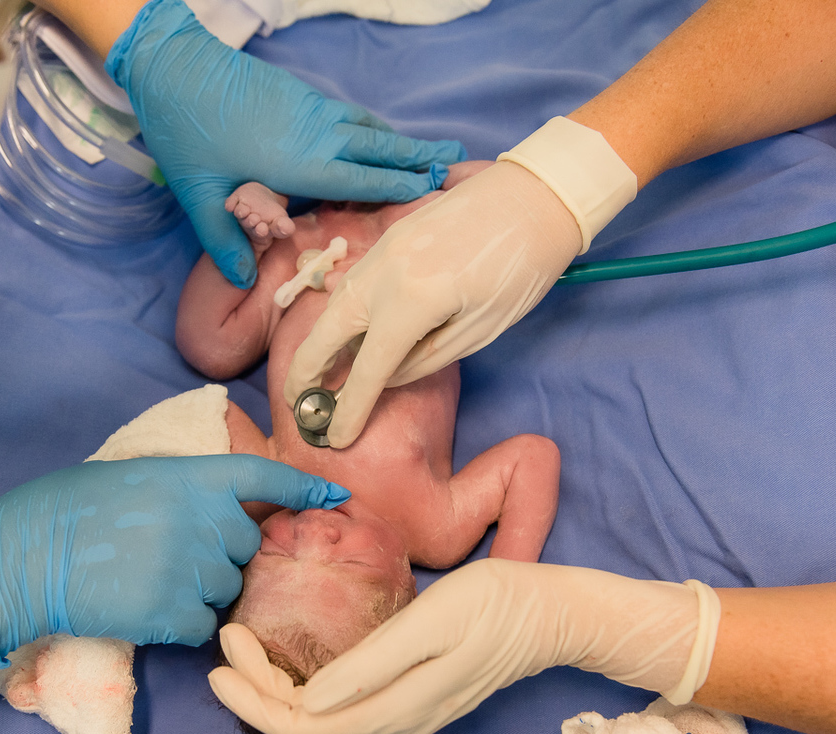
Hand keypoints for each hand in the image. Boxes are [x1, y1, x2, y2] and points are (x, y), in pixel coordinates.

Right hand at [0, 454, 349, 667]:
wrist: (26, 556)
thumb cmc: (67, 509)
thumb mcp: (134, 476)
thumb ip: (184, 489)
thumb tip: (217, 507)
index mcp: (190, 477)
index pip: (263, 476)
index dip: (302, 486)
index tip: (334, 496)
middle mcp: (203, 519)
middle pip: (246, 545)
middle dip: (222, 553)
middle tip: (171, 554)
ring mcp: (191, 568)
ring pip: (227, 590)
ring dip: (201, 591)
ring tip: (147, 580)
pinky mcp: (174, 612)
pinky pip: (205, 627)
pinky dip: (184, 625)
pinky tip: (145, 609)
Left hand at [104, 0, 464, 288]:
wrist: (174, 65)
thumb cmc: (186, 132)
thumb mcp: (200, 197)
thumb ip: (225, 242)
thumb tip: (244, 281)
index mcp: (300, 163)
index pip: (363, 181)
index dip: (401, 188)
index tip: (436, 193)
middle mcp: (316, 134)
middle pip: (379, 148)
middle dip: (419, 157)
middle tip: (458, 161)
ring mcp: (311, 110)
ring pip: (367, 127)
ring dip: (399, 141)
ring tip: (429, 151)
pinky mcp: (300, 95)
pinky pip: (349, 116)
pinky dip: (372, 128)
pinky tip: (376, 134)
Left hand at [209, 560, 718, 733]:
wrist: (551, 614)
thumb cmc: (493, 604)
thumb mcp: (432, 620)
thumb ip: (373, 664)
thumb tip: (314, 702)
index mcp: (394, 705)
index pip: (302, 722)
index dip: (254, 693)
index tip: (225, 646)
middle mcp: (396, 724)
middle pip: (305, 733)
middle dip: (254, 695)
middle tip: (223, 647)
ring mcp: (408, 720)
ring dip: (276, 703)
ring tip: (243, 665)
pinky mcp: (415, 706)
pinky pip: (347, 729)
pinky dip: (309, 714)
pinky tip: (297, 700)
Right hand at [283, 161, 580, 447]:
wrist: (538, 194)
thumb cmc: (523, 268)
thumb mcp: (482, 329)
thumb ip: (427, 359)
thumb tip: (386, 377)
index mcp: (415, 300)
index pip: (368, 368)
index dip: (348, 407)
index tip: (334, 437)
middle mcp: (386, 272)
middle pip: (327, 331)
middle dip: (306, 372)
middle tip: (298, 405)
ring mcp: (384, 249)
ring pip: (334, 304)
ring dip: (319, 342)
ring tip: (314, 375)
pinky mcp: (391, 237)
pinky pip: (354, 283)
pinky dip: (341, 314)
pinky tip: (344, 334)